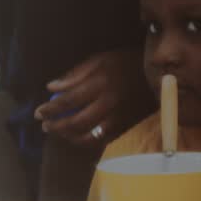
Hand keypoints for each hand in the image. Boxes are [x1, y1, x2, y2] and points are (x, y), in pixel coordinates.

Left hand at [34, 48, 150, 146]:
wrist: (162, 74)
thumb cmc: (126, 62)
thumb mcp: (101, 59)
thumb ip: (75, 74)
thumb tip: (51, 87)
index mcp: (101, 82)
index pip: (69, 100)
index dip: (51, 109)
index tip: (38, 112)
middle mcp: (109, 102)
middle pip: (76, 121)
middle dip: (56, 126)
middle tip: (44, 125)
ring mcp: (119, 117)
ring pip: (88, 135)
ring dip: (68, 137)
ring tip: (57, 132)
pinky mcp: (127, 126)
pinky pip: (102, 139)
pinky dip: (85, 141)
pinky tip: (75, 136)